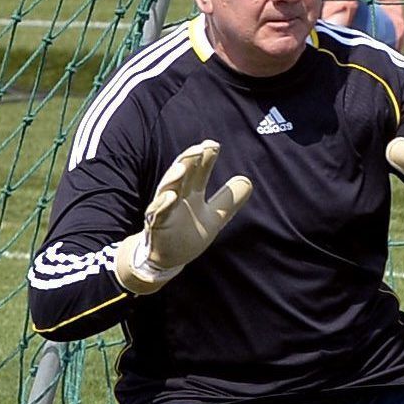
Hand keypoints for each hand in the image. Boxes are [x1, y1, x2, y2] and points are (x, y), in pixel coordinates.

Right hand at [113, 141, 253, 292]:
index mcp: (191, 193)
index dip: (205, 159)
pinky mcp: (156, 226)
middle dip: (188, 161)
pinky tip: (170, 196)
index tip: (213, 144)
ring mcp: (165, 210)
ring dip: (173, 178)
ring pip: (167, 190)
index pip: (198, 172)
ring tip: (181, 168)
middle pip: (182, 175)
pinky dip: (162, 204)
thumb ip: (229, 200)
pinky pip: (158, 213)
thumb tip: (247, 181)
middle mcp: (177, 197)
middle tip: (198, 148)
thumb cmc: (188, 234)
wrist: (167, 259)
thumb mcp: (215, 218)